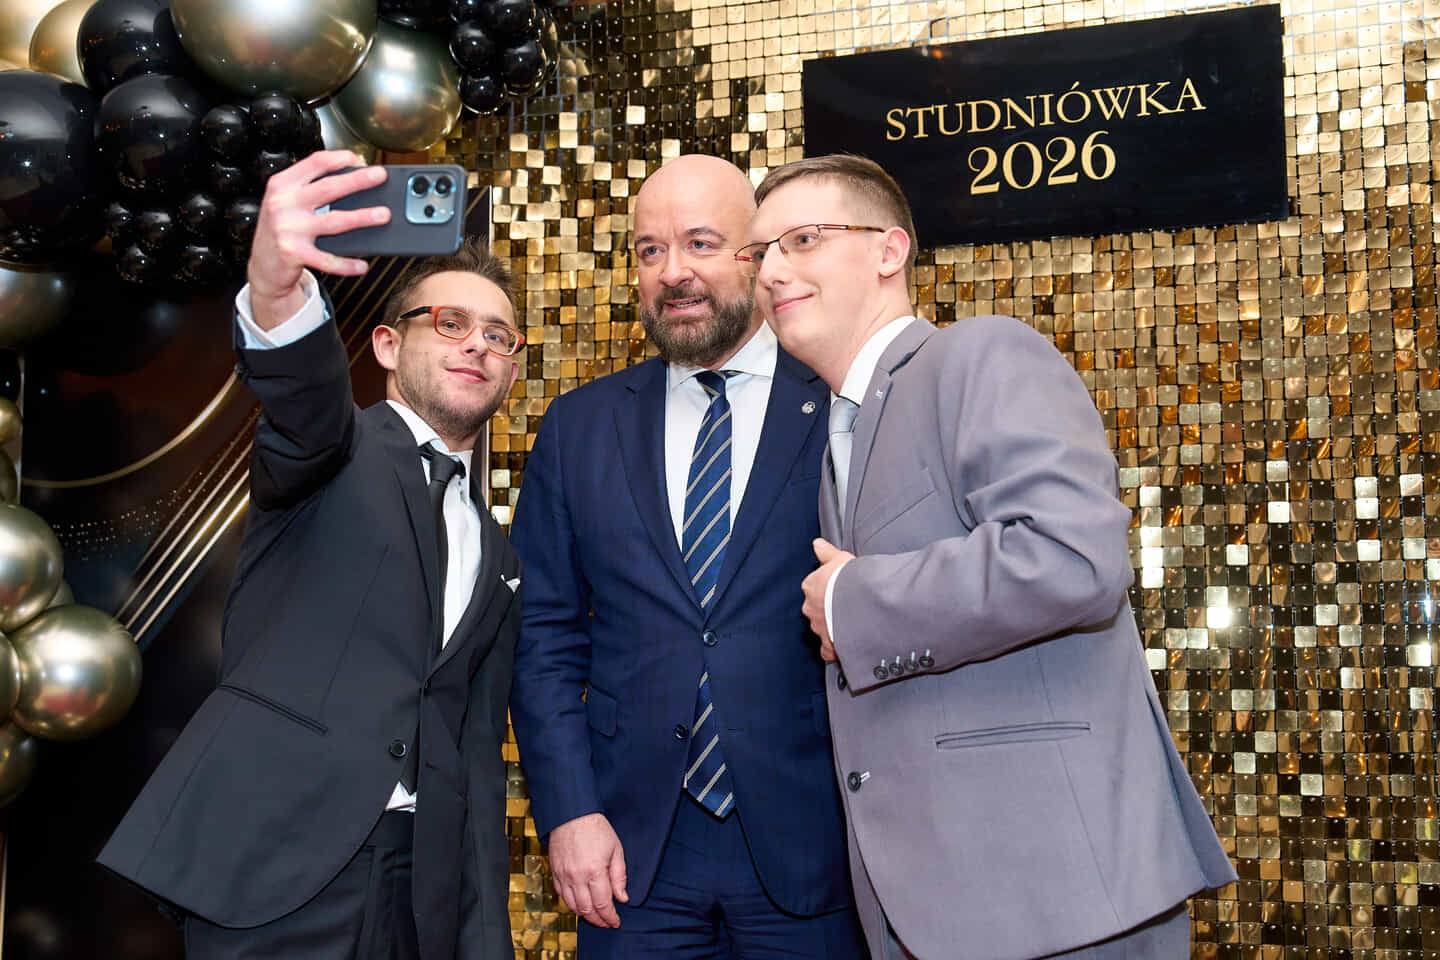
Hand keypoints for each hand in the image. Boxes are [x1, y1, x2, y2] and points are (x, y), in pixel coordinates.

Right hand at [246, 150, 389, 329]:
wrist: (262, 266)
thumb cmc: (280, 231)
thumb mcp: (287, 202)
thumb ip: (310, 189)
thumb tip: (353, 181)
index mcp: (283, 185)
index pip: (315, 162)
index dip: (341, 158)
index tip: (360, 159)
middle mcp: (283, 203)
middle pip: (329, 188)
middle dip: (358, 180)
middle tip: (380, 176)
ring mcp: (288, 229)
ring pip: (334, 221)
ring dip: (362, 217)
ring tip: (383, 214)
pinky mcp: (293, 253)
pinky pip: (327, 259)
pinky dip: (347, 264)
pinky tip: (362, 265)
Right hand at [547, 813, 627, 927]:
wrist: (571, 814)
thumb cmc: (596, 828)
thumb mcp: (616, 850)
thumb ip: (619, 876)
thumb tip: (622, 898)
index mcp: (595, 871)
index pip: (603, 905)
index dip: (610, 917)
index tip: (615, 922)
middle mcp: (577, 877)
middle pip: (587, 910)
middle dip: (598, 920)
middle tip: (607, 922)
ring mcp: (563, 876)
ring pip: (572, 906)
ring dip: (584, 915)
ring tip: (595, 916)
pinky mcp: (555, 872)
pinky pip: (561, 895)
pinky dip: (571, 904)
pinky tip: (580, 904)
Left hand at [802, 538, 853, 661]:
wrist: (859, 603)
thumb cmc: (850, 579)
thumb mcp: (839, 558)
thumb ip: (827, 552)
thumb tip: (817, 543)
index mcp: (811, 587)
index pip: (814, 587)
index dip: (827, 589)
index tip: (837, 590)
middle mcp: (810, 608)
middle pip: (816, 609)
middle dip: (827, 609)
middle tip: (844, 607)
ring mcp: (818, 628)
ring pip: (821, 628)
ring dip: (832, 627)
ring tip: (849, 625)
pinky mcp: (828, 645)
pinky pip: (828, 650)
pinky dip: (833, 650)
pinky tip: (843, 648)